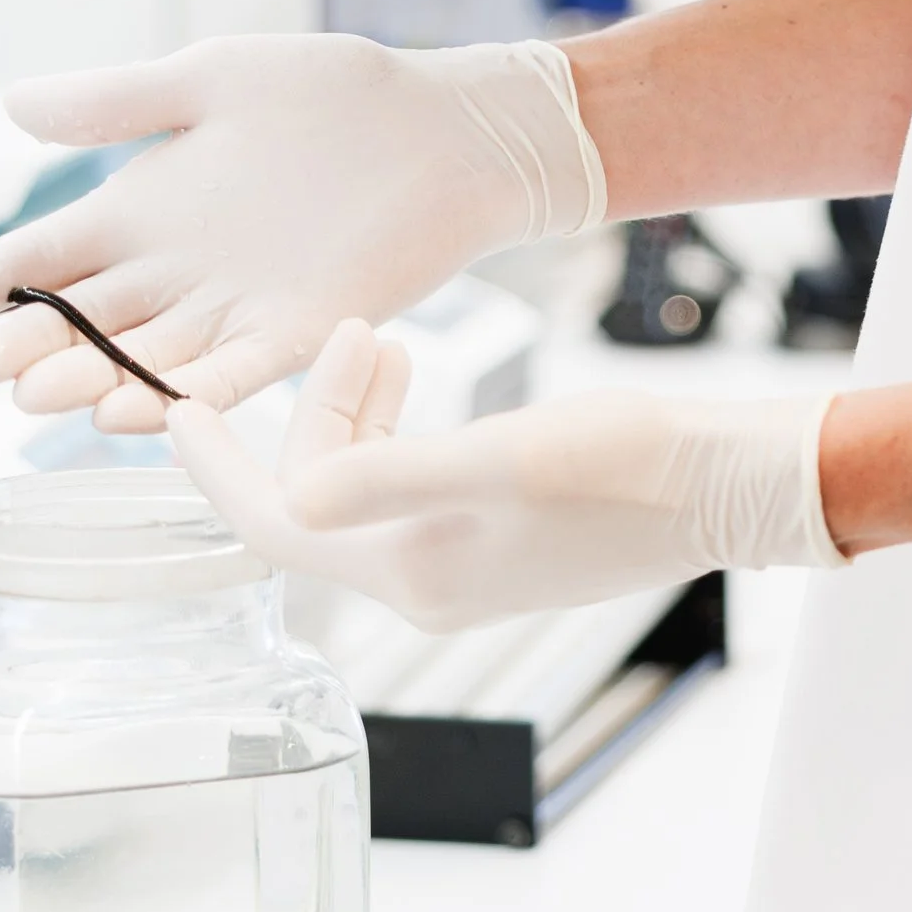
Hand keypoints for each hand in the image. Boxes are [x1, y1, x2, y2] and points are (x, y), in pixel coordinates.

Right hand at [0, 35, 605, 428]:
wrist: (444, 126)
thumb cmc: (331, 93)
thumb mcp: (211, 80)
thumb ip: (116, 103)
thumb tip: (8, 103)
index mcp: (145, 206)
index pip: (44, 256)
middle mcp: (176, 269)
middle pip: (80, 318)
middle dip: (24, 341)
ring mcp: (233, 308)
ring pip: (140, 356)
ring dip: (87, 378)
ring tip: (30, 394)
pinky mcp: (297, 332)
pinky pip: (226, 375)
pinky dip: (178, 392)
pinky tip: (126, 408)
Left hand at [169, 320, 843, 629]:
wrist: (733, 480)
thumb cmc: (631, 465)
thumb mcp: (502, 456)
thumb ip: (389, 475)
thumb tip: (294, 494)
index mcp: (415, 570)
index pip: (274, 529)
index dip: (216, 472)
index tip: (178, 408)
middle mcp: (429, 579)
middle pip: (317, 499)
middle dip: (313, 411)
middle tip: (348, 333)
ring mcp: (466, 559)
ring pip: (364, 483)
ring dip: (355, 411)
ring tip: (379, 341)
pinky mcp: (502, 531)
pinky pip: (410, 480)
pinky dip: (396, 426)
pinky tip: (418, 375)